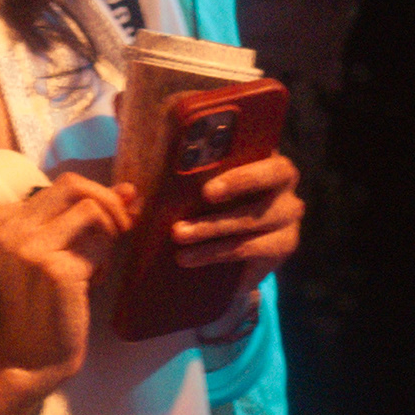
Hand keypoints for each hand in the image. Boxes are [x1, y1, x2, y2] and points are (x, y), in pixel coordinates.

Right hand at [0, 171, 130, 387]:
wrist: (28, 356)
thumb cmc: (44, 302)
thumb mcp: (58, 251)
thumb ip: (85, 216)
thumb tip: (129, 189)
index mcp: (3, 219)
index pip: (62, 185)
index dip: (98, 197)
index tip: (116, 219)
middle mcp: (9, 227)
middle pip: (74, 186)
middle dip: (108, 204)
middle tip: (121, 231)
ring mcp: (29, 246)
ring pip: (91, 211)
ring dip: (107, 237)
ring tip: (96, 267)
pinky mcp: (54, 268)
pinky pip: (99, 246)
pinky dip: (105, 263)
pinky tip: (92, 285)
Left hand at [168, 147, 301, 338]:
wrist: (222, 254)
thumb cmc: (202, 202)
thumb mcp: (189, 181)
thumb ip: (169, 163)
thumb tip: (125, 156)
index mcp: (266, 159)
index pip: (268, 157)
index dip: (242, 174)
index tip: (206, 191)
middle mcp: (285, 187)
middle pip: (270, 185)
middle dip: (230, 195)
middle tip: (193, 210)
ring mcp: (288, 218)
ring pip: (255, 219)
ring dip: (213, 230)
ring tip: (179, 236)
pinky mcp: (283, 247)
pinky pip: (252, 249)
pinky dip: (217, 254)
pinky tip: (190, 258)